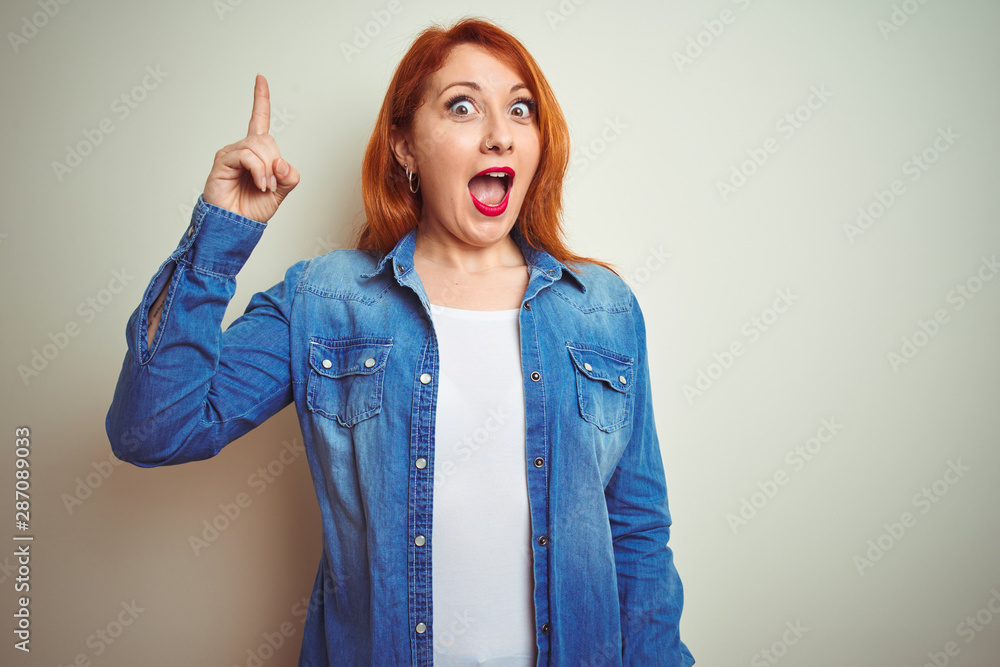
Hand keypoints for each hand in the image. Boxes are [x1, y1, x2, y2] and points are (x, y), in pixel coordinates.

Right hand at [202, 74, 299, 222]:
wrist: (236, 225)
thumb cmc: (253, 208)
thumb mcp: (281, 192)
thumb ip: (289, 177)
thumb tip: (283, 163)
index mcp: (257, 152)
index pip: (259, 119)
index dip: (260, 99)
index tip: (260, 78)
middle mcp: (242, 149)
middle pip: (267, 139)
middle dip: (275, 162)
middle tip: (272, 183)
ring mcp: (231, 153)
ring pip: (258, 146)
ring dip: (268, 169)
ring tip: (265, 186)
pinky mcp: (223, 160)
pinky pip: (247, 156)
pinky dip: (259, 171)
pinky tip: (260, 184)